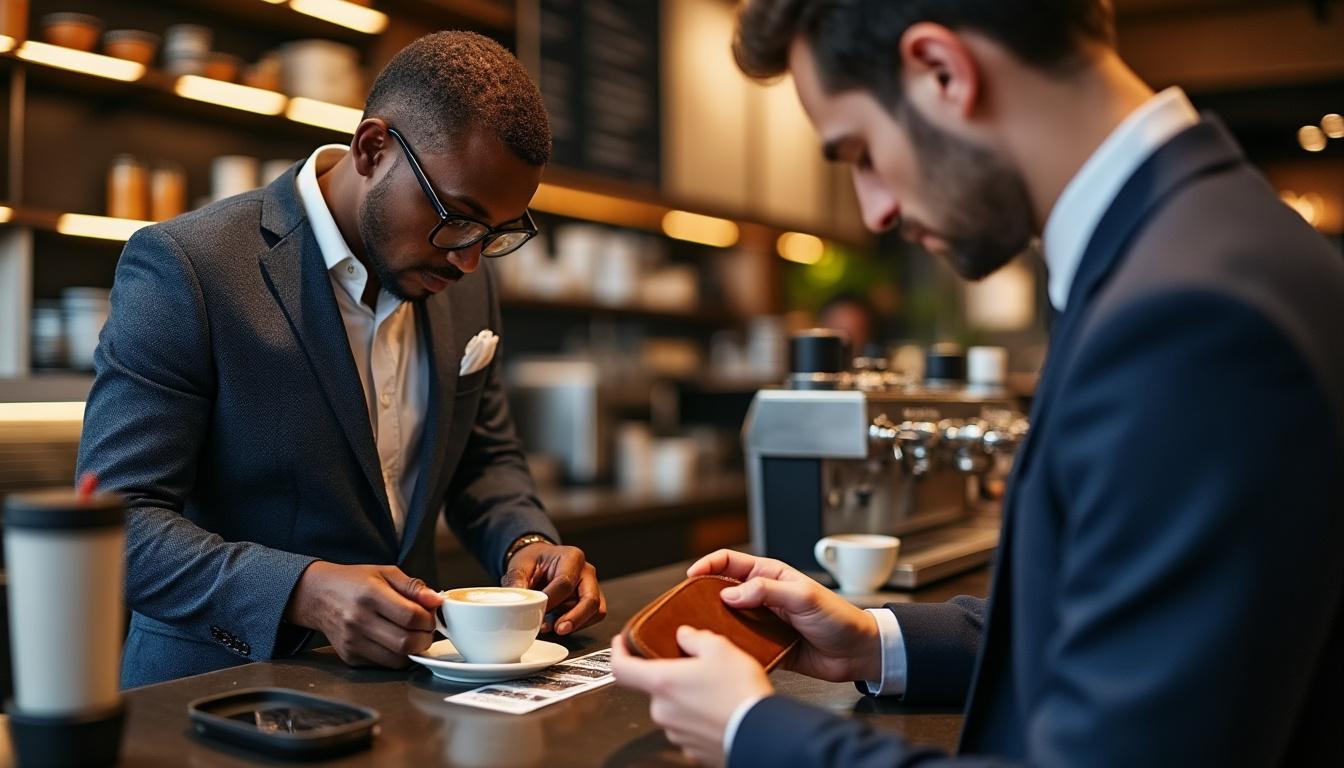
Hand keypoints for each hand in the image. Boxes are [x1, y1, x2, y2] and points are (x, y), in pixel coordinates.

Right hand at [284, 561, 441, 668]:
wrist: (316, 595)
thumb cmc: (353, 581)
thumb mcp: (385, 572)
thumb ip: (413, 586)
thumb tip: (437, 600)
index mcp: (370, 595)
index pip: (411, 616)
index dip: (428, 618)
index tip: (430, 615)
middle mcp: (359, 621)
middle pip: (406, 642)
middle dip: (425, 638)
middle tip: (425, 629)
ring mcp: (353, 642)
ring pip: (397, 658)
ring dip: (413, 650)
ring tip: (412, 634)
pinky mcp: (350, 657)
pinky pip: (384, 664)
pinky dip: (397, 656)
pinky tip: (394, 640)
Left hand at [502, 542, 605, 634]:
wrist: (539, 561)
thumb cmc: (534, 561)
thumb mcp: (520, 566)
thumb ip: (517, 583)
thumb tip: (514, 603)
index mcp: (571, 557)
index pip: (565, 583)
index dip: (550, 601)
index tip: (536, 612)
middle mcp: (586, 571)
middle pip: (590, 599)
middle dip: (575, 618)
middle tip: (558, 629)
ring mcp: (592, 586)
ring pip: (595, 610)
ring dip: (575, 623)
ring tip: (551, 626)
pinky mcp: (592, 599)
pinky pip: (594, 616)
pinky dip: (578, 625)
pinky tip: (559, 623)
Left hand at [611, 629, 771, 766]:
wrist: (763, 733)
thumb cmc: (741, 693)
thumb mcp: (720, 649)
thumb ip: (696, 638)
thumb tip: (686, 635)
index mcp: (662, 682)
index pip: (621, 668)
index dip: (617, 652)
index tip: (621, 643)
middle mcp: (663, 711)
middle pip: (656, 687)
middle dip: (673, 676)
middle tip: (697, 667)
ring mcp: (676, 733)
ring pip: (674, 708)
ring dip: (688, 698)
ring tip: (716, 690)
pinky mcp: (691, 749)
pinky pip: (689, 727)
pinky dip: (700, 717)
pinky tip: (720, 710)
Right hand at [688, 549, 881, 682]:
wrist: (857, 652)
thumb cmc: (839, 617)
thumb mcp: (804, 597)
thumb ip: (768, 591)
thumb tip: (730, 593)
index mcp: (770, 575)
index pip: (730, 562)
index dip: (708, 565)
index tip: (692, 576)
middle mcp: (763, 596)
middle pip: (722, 591)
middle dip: (702, 596)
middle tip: (686, 607)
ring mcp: (762, 621)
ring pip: (728, 619)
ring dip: (714, 625)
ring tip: (698, 632)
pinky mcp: (765, 646)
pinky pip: (740, 645)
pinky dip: (729, 649)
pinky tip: (722, 654)